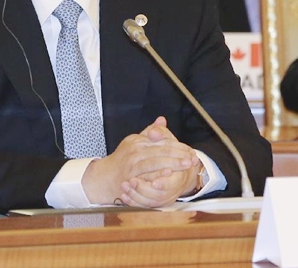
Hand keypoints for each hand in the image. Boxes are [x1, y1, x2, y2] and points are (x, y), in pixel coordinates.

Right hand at [81, 117, 197, 205]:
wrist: (105, 177)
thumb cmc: (122, 160)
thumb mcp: (133, 142)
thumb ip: (149, 132)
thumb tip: (162, 120)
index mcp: (137, 141)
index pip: (161, 140)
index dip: (177, 145)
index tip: (189, 149)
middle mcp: (135, 151)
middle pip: (160, 150)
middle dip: (179, 154)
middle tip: (193, 157)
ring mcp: (132, 164)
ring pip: (155, 161)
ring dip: (172, 163)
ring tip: (186, 164)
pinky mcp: (130, 177)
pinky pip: (146, 175)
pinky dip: (158, 174)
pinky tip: (169, 174)